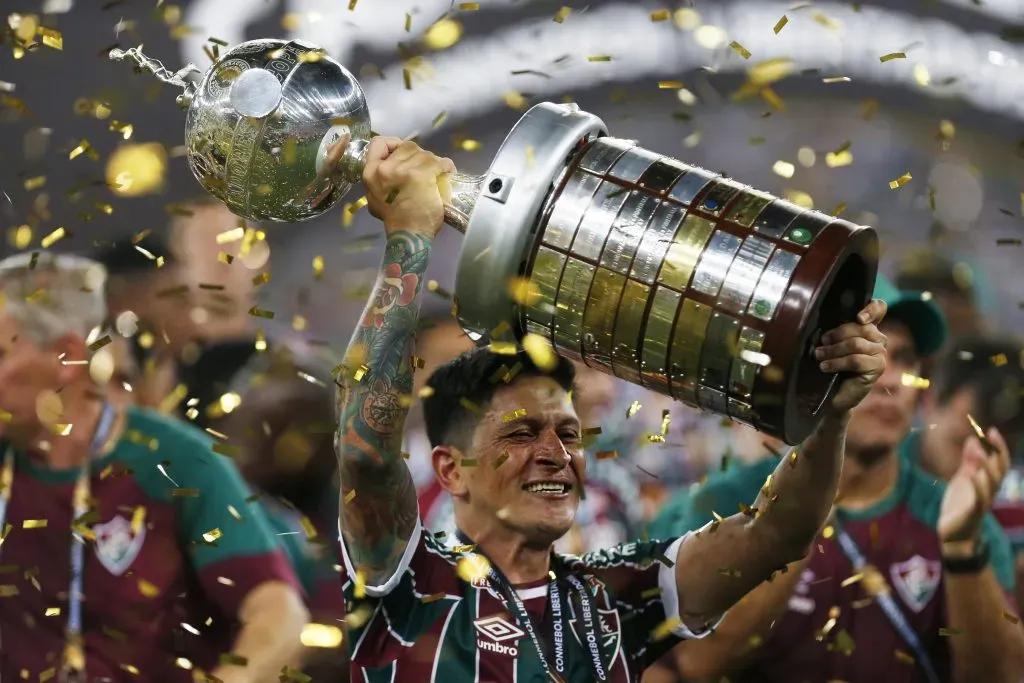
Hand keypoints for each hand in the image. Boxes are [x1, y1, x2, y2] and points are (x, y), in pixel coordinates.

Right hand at [362, 136, 455, 238]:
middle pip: (406, 146)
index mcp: (371, 173)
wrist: (409, 236)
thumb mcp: (376, 198)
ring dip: (433, 162)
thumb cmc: (396, 219)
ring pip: (424, 154)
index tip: (402, 153)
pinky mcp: (422, 175)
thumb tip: (391, 167)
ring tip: (437, 174)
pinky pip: (439, 162)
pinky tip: (447, 173)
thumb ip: (380, 180)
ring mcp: (404, 171)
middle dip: (418, 156)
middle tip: (425, 169)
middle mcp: (385, 168)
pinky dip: (446, 166)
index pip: (378, 143)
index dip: (393, 144)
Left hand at [814, 299, 887, 415]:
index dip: (871, 309)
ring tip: (819, 356)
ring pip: (856, 344)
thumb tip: (825, 329)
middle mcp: (878, 339)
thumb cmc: (830, 367)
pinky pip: (856, 359)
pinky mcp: (877, 368)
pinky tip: (825, 367)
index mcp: (868, 328)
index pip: (879, 308)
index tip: (858, 317)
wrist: (832, 396)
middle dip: (837, 335)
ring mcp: (880, 353)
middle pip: (860, 327)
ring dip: (833, 350)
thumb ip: (835, 332)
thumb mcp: (831, 345)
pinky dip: (837, 362)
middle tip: (821, 344)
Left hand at [938, 426, 1010, 546]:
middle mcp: (989, 492)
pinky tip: (971, 474)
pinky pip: (979, 499)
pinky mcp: (972, 513)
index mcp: (987, 482)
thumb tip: (972, 440)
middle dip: (998, 452)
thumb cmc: (960, 505)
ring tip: (981, 452)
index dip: (998, 447)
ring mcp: (982, 503)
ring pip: (992, 484)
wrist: (953, 534)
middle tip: (991, 434)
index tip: (992, 430)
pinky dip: (977, 486)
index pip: (999, 463)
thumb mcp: (962, 479)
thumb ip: (968, 462)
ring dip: (988, 467)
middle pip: (1000, 470)